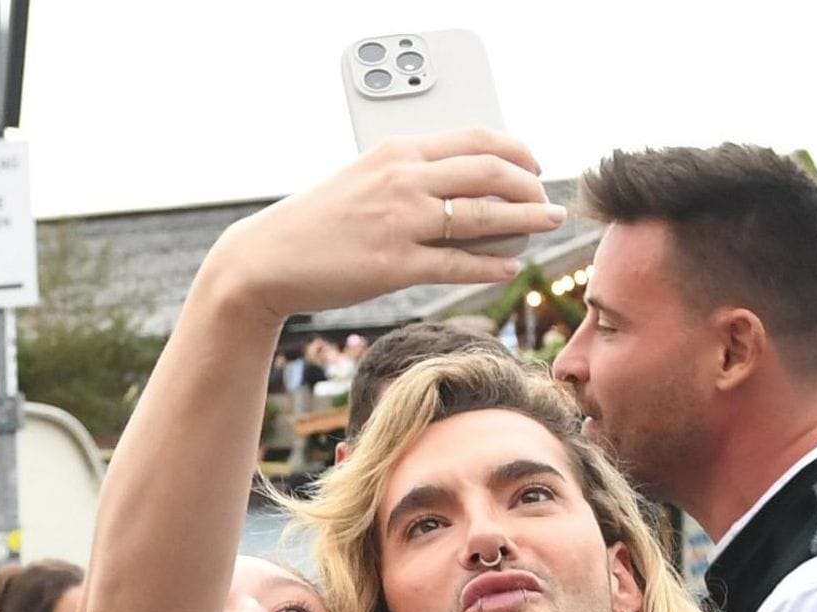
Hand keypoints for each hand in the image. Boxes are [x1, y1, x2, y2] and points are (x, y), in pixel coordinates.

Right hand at [198, 128, 565, 323]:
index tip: (534, 164)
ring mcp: (399, 223)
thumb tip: (455, 183)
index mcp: (396, 153)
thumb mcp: (362, 179)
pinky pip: (458, 264)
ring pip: (482, 216)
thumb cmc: (315, 222)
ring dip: (525, 220)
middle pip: (489, 172)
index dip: (515, 150)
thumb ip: (406, 175)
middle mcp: (402, 180)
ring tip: (547, 225)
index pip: (473, 139)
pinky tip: (509, 266)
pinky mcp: (394, 266)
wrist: (267, 258)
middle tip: (549, 201)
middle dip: (530, 186)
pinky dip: (491, 264)